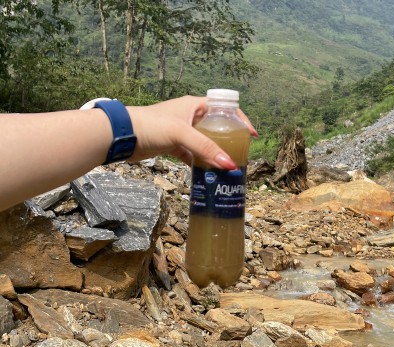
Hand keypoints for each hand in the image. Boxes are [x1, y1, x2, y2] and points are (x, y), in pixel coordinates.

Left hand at [127, 95, 257, 168]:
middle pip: (217, 127)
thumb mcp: (181, 133)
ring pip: (205, 143)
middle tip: (241, 153)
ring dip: (215, 154)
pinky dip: (200, 163)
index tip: (251, 135)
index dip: (241, 120)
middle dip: (230, 140)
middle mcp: (191, 116)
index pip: (225, 108)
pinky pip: (193, 154)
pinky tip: (208, 173)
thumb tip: (228, 164)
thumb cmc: (151, 125)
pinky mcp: (174, 146)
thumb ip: (204, 148)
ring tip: (227, 166)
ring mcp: (182, 132)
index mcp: (196, 105)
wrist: (122, 135)